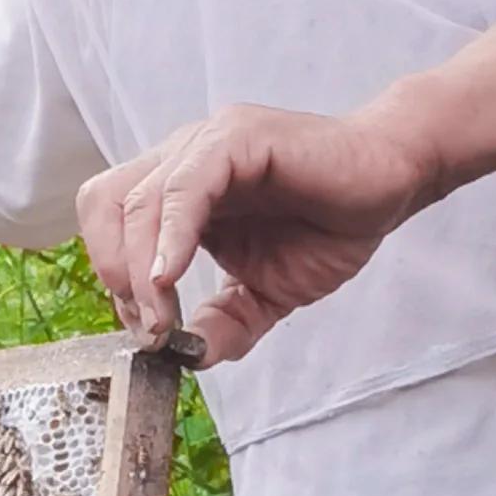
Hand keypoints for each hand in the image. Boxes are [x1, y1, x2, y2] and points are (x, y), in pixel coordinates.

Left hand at [77, 98, 441, 365]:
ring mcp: (204, 143)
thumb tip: (191, 358)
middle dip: (112, 273)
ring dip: (138, 268)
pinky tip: (172, 276)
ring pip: (135, 200)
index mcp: (176, 190)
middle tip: (149, 326)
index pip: (108, 225)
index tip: (148, 332)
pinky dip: (171, 235)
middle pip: (103, 206)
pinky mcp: (236, 138)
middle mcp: (180, 160)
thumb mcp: (267, 291)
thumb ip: (227, 322)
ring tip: (164, 317)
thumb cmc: (329, 224)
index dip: (114, 281)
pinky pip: (185, 187)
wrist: (392, 183)